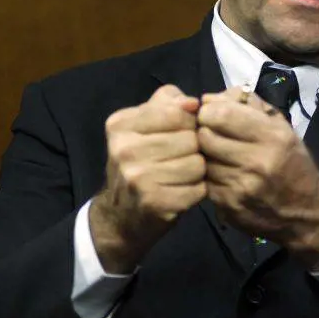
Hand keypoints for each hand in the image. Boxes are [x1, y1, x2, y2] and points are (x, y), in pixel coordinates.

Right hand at [90, 84, 206, 272]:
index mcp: (121, 124)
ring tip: (182, 175)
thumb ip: (168, 103)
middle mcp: (124, 149)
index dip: (189, 123)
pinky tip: (181, 192)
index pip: (177, 112)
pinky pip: (198, 189)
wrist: (120, 215)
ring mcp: (137, 178)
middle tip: (181, 158)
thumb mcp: (144, 124)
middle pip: (191, 139)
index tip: (181, 133)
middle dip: (194, 148)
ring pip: (197, 164)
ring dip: (197, 171)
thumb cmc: (140, 161)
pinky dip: (196, 191)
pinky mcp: (154, 204)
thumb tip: (193, 102)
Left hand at [197, 87, 318, 269]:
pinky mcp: (228, 206)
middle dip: (204, 130)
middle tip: (211, 133)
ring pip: (202, 160)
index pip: (221, 114)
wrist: (306, 211)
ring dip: (206, 155)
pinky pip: (205, 182)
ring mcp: (241, 187)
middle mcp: (256, 162)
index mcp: (272, 137)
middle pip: (205, 136)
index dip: (210, 110)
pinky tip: (223, 174)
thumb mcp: (281, 127)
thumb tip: (210, 98)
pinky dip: (210, 176)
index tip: (213, 113)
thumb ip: (249, 106)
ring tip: (219, 154)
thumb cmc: (293, 162)